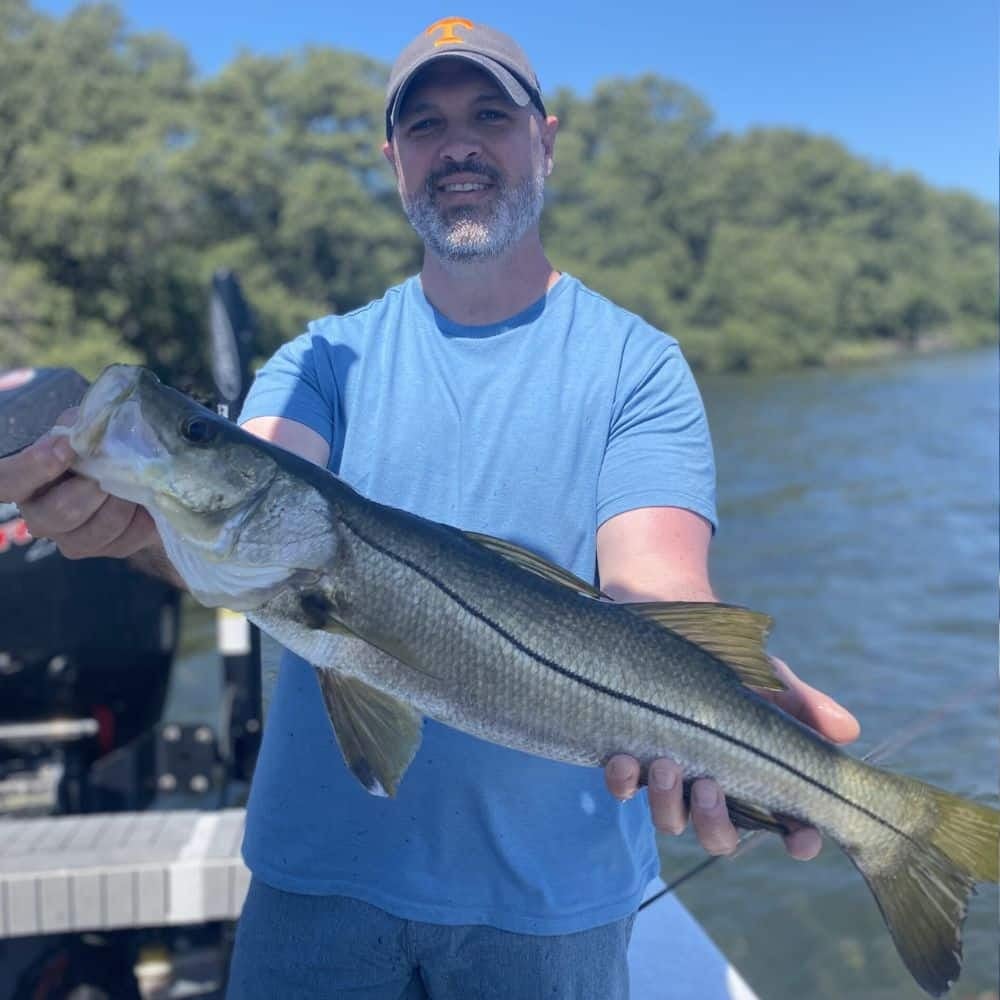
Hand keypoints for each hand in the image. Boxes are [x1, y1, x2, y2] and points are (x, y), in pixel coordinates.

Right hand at [0, 409, 156, 558]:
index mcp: (26, 481)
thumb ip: (80, 428)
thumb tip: (83, 431)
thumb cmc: (103, 450)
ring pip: (97, 530)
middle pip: (58, 512)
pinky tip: (144, 501)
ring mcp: (72, 538)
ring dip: (121, 502)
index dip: (32, 468)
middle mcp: (40, 515)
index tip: (67, 448)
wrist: (145, 479)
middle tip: (112, 471)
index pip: (5, 481)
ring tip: (133, 484)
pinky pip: (126, 539)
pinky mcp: (107, 549)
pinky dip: (142, 516)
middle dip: (92, 489)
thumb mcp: (88, 431)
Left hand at [604, 655, 859, 859]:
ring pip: (669, 819)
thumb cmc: (728, 658)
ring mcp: (669, 776)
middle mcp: (711, 784)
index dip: (798, 839)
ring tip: (664, 764)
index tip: (799, 838)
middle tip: (708, 786)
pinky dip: (622, 781)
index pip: (786, 823)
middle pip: (719, 837)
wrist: (670, 619)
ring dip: (667, 803)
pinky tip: (622, 758)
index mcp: (754, 773)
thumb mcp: (766, 676)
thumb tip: (847, 730)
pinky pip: (623, 788)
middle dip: (714, 823)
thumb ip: (801, 704)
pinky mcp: (628, 757)